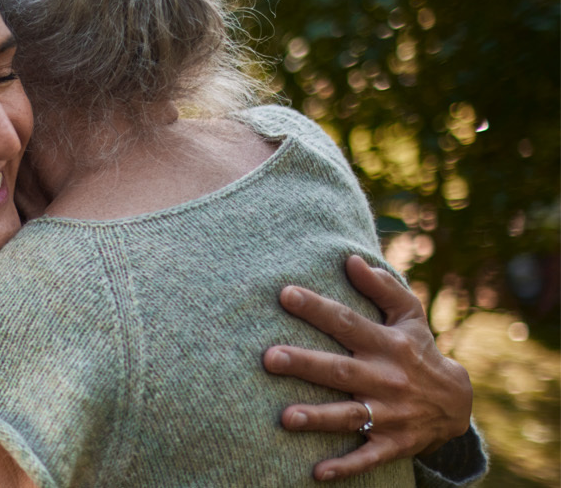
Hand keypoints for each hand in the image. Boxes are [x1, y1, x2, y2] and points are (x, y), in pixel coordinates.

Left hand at [263, 256, 472, 480]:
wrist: (457, 404)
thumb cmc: (419, 352)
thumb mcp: (410, 317)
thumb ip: (383, 288)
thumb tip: (350, 259)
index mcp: (386, 344)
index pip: (347, 322)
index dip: (317, 308)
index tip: (284, 293)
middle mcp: (385, 378)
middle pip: (340, 370)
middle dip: (305, 364)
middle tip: (269, 357)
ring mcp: (389, 413)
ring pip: (349, 415)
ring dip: (318, 418)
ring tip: (285, 417)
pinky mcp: (392, 443)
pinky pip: (367, 457)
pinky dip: (345, 466)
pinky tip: (317, 474)